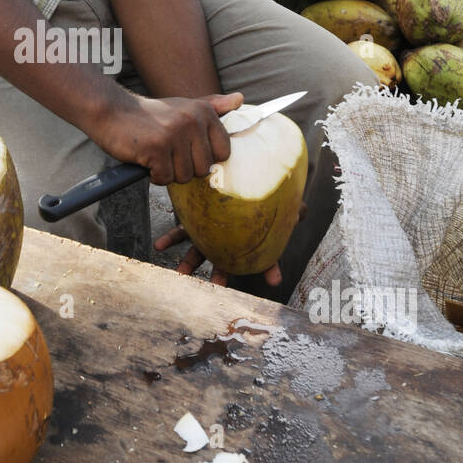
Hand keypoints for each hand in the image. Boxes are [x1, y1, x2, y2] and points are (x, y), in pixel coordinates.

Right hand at [89, 89, 244, 185]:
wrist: (112, 112)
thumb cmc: (149, 115)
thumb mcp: (183, 106)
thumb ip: (213, 106)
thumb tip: (240, 99)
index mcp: (203, 112)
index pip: (223, 152)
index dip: (204, 159)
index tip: (186, 151)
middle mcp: (192, 120)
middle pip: (203, 168)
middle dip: (183, 168)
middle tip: (166, 153)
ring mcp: (175, 134)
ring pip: (184, 176)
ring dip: (167, 172)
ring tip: (155, 154)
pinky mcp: (157, 148)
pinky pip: (165, 178)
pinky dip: (154, 175)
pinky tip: (146, 160)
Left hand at [154, 201, 308, 288]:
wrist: (235, 175)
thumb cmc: (257, 191)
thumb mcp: (275, 198)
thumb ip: (289, 205)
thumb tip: (303, 210)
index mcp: (247, 237)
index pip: (262, 255)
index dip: (270, 266)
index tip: (274, 279)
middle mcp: (227, 238)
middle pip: (225, 259)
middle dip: (220, 275)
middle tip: (217, 287)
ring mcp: (208, 230)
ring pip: (199, 250)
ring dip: (188, 263)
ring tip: (180, 274)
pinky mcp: (193, 218)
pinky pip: (180, 230)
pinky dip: (170, 238)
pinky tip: (159, 245)